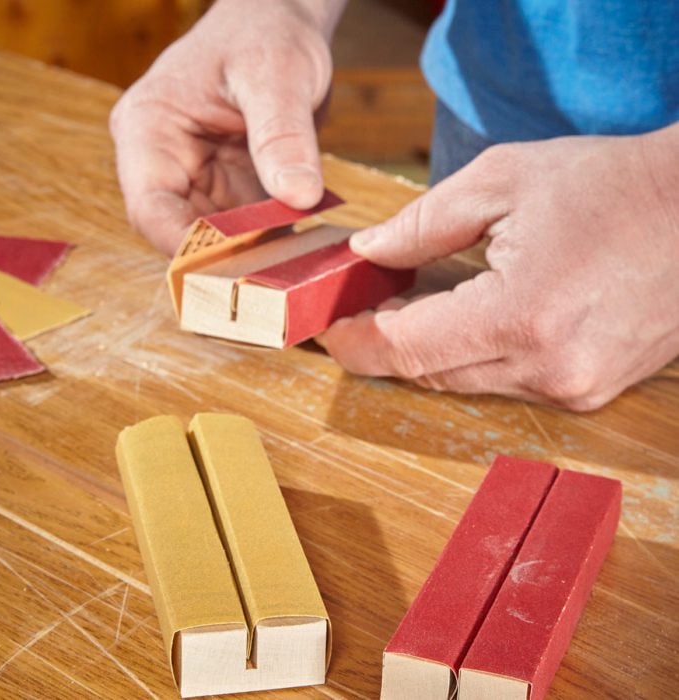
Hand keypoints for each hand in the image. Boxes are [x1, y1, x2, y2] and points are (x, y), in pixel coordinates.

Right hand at [109, 0, 344, 253]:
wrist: (281, 22)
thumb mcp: (275, 74)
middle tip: (267, 283)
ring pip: (213, 241)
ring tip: (285, 273)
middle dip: (221, 261)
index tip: (231, 273)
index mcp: (149, 130)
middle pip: (179, 233)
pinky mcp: (229, 190)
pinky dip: (266, 244)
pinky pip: (243, 230)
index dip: (184, 247)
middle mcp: (165, 162)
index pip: (150, 208)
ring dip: (247, 258)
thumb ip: (283, 134)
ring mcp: (198, 180)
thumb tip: (299, 197)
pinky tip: (295, 255)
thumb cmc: (265, 31)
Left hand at [318, 125, 678, 410]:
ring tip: (406, 308)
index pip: (407, 350)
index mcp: (522, 315)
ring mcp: (573, 388)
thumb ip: (423, 223)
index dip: (358, 342)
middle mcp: (549, 368)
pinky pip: (504, 382)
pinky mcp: (588, 391)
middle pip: (430, 374)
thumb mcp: (504, 180)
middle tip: (360, 309)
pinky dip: (471, 356)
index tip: (331, 327)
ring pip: (464, 383)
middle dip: (385, 346)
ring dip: (427, 351)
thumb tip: (369, 252)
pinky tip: (463, 321)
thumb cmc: (613, 186)